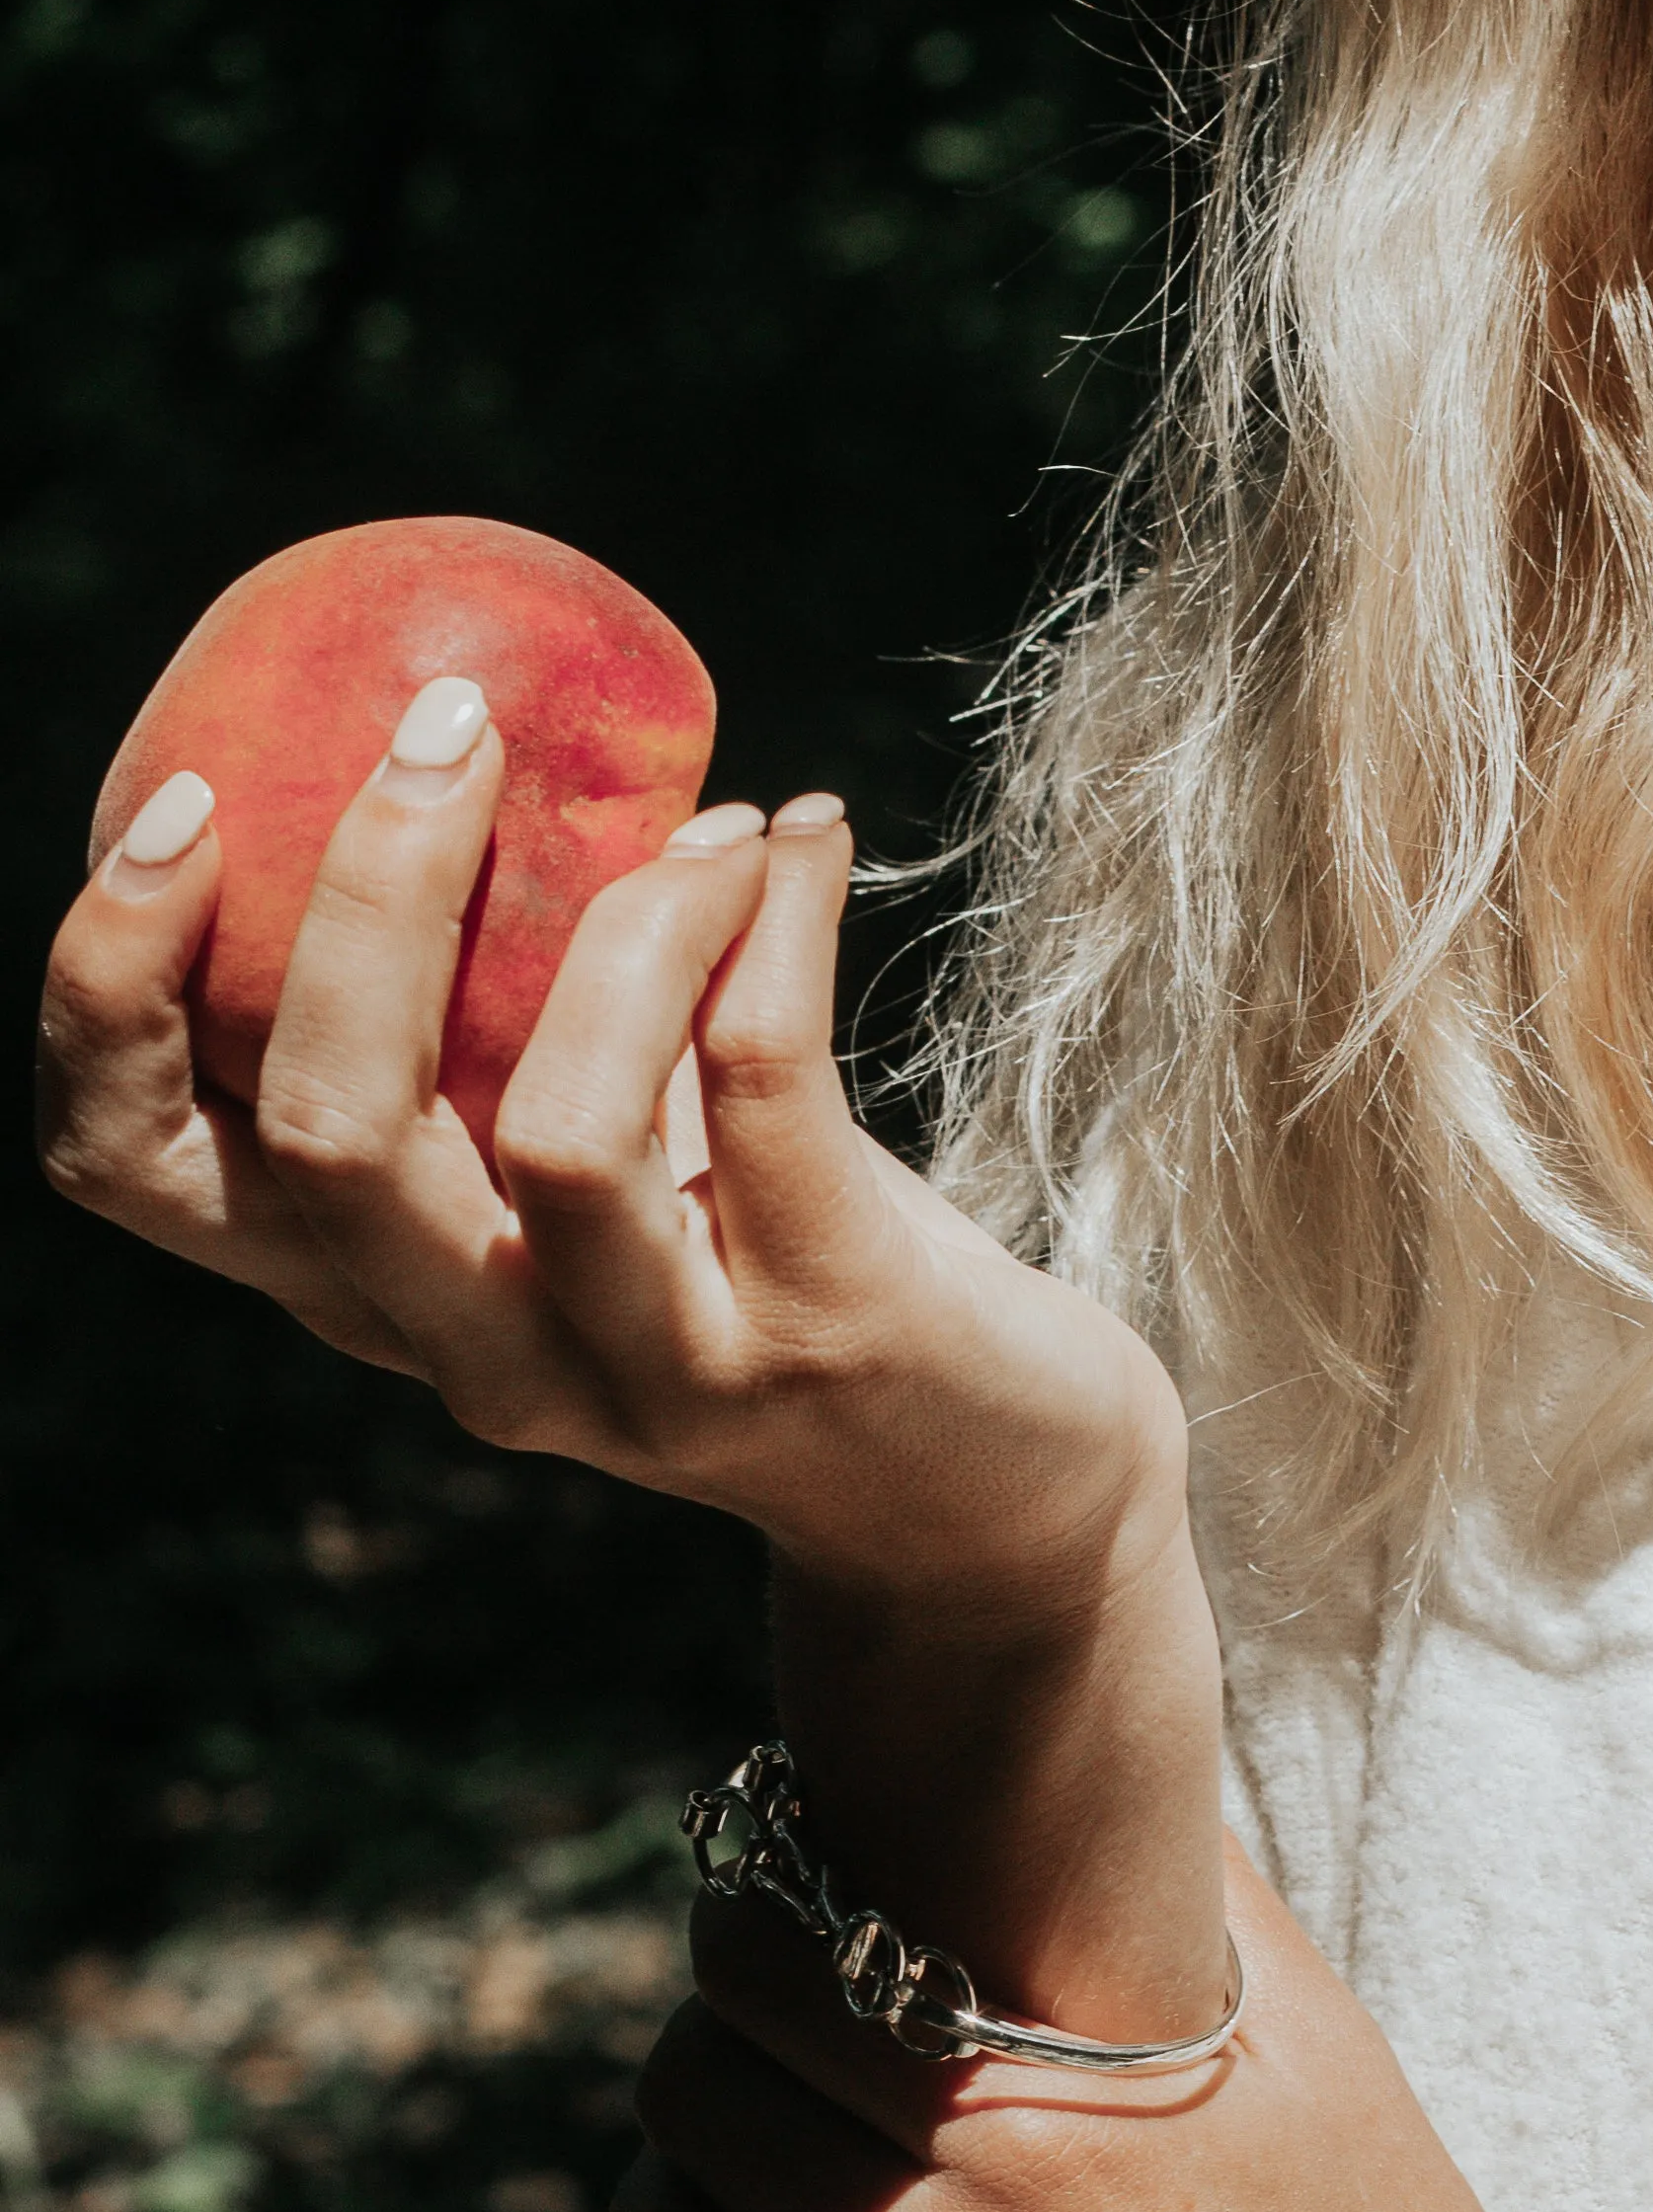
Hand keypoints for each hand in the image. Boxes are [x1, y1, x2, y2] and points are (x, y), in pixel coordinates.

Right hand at [37, 686, 1182, 1632]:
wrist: (985, 1489)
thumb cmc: (759, 1256)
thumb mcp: (582, 1156)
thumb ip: (489, 1020)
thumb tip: (454, 725)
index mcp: (368, 1285)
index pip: (133, 1165)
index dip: (107, 983)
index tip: (177, 806)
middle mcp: (477, 1352)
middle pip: (334, 1131)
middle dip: (372, 893)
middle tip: (453, 723)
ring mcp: (653, 1367)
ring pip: (561, 1129)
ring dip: (634, 917)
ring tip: (710, 822)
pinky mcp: (827, 1334)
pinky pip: (768, 1081)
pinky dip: (778, 922)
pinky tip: (807, 842)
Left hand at [601, 1848, 1614, 2211]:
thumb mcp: (1335, 2072)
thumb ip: (1201, 1899)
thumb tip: (1114, 1732)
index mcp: (1051, 2139)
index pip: (770, 1973)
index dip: (746, 1921)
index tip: (774, 1915)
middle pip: (689, 2110)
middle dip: (705, 2050)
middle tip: (752, 2046)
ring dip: (664, 2205)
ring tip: (722, 2188)